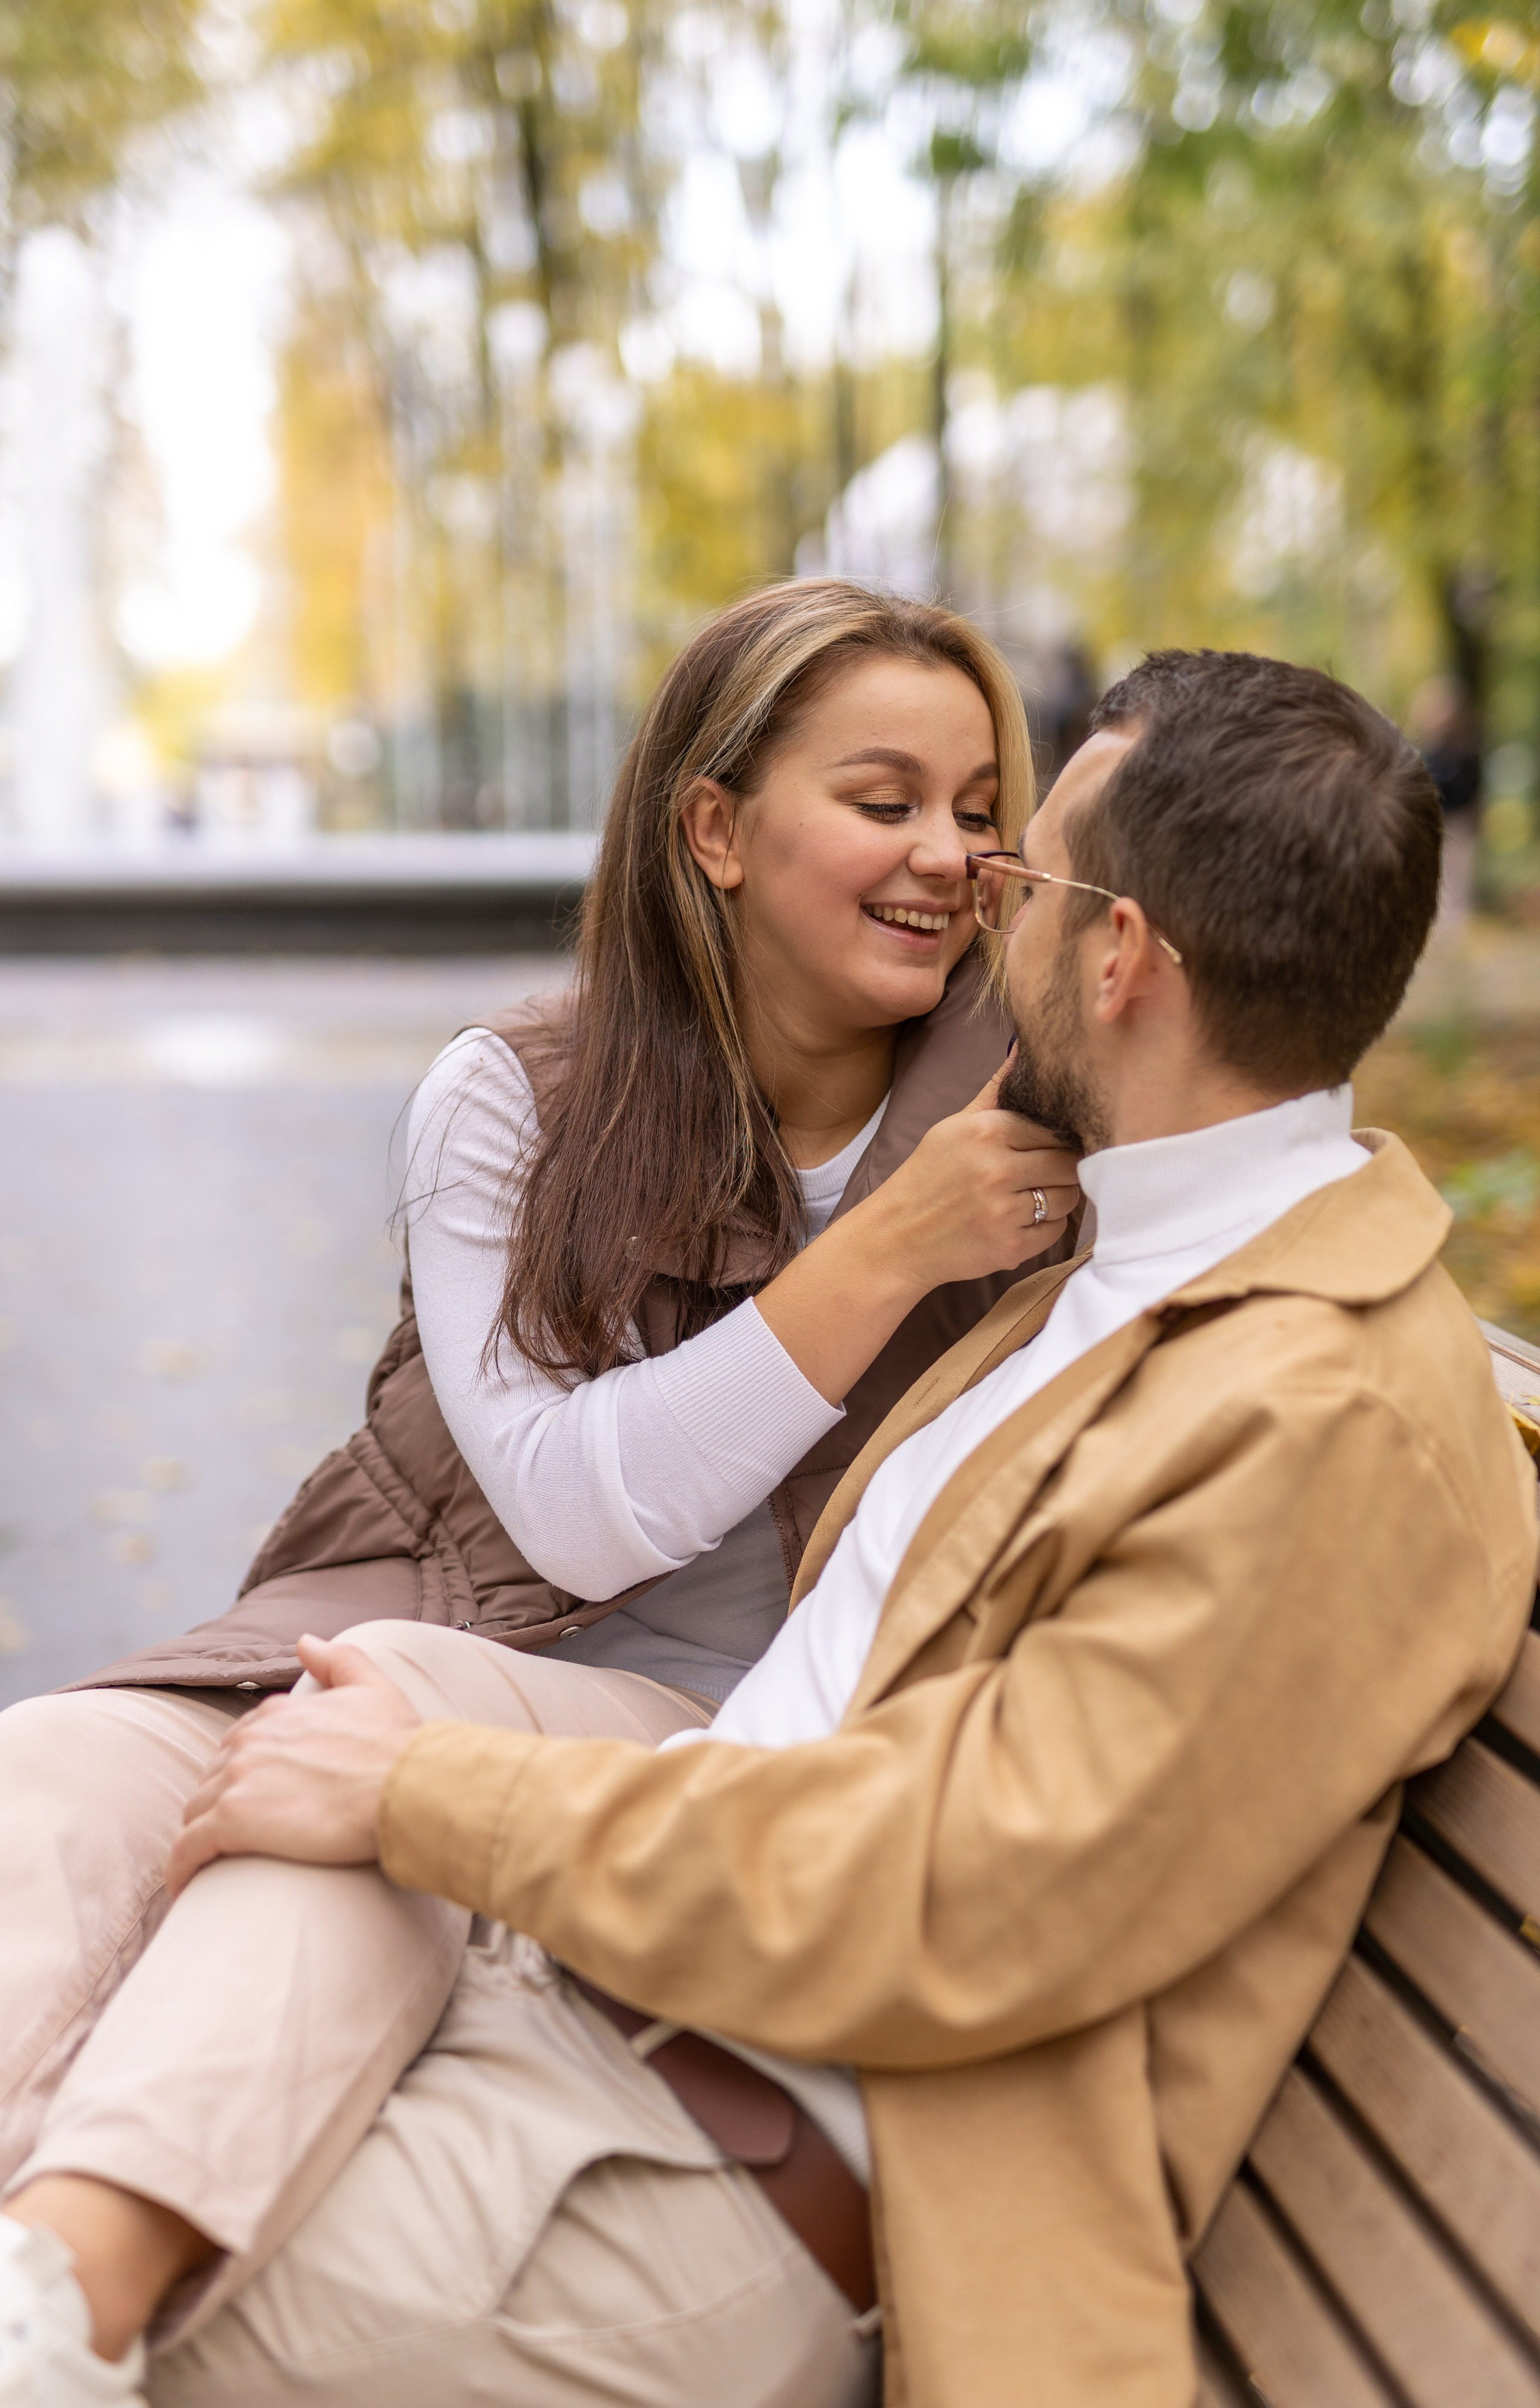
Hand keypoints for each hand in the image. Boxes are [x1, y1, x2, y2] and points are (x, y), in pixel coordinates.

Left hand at [165, 1636, 421, 1896]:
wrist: (409, 1787)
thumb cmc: (399, 1745)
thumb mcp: (374, 1687)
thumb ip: (338, 1659)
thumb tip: (305, 1641)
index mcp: (277, 1714)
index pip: (239, 1743)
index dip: (242, 1771)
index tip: (251, 1796)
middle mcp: (250, 1741)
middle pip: (211, 1778)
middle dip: (217, 1804)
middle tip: (234, 1836)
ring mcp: (238, 1781)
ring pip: (195, 1812)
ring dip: (199, 1836)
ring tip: (210, 1864)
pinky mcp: (233, 1822)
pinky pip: (188, 1849)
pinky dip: (180, 1868)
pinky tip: (184, 1887)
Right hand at [866, 1067, 1080, 1292]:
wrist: (894, 1238)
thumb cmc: (927, 1178)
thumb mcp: (953, 1127)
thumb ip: (995, 1092)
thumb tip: (1023, 1049)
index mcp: (986, 1131)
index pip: (1055, 1129)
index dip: (1058, 1140)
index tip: (1049, 1148)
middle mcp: (997, 1169)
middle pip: (1069, 1163)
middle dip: (1062, 1170)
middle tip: (1043, 1176)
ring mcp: (1004, 1210)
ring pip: (1067, 1198)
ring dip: (1056, 1199)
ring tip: (1029, 1198)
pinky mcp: (1010, 1246)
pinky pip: (1055, 1231)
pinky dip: (1044, 1228)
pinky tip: (1018, 1222)